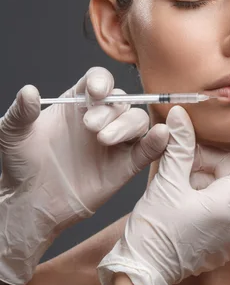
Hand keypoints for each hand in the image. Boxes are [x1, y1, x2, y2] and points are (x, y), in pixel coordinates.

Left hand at [0, 66, 169, 284]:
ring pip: (137, 120)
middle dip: (109, 110)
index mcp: (77, 103)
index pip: (99, 80)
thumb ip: (20, 113)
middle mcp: (100, 118)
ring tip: (104, 140)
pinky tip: (160, 136)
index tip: (95, 92)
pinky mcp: (125, 166)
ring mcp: (115, 142)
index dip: (102, 81)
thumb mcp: (11, 135)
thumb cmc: (20, 165)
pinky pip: (148, 149)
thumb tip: (29, 92)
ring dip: (126, 125)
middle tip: (90, 127)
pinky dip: (158, 141)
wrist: (30, 204)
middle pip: (121, 100)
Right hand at [97, 105, 229, 284]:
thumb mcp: (166, 182)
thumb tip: (181, 114)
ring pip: (224, 192)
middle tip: (179, 167)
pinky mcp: (222, 247)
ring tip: (176, 190)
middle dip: (206, 164)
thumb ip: (180, 146)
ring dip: (202, 183)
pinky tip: (181, 207)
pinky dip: (204, 202)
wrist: (141, 273)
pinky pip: (220, 212)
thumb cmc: (153, 230)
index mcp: (229, 204)